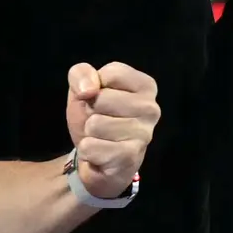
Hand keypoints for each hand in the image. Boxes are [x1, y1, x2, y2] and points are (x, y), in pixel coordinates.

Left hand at [62, 61, 157, 203]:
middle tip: (101, 120)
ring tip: (101, 137)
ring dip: (89, 132)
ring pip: (95, 124)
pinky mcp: (130, 157)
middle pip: (101, 99)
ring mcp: (144, 134)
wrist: (98, 158)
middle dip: (91, 111)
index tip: (101, 98)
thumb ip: (81, 74)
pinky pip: (91, 147)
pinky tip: (101, 153)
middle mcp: (151, 109)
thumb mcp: (83, 88)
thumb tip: (88, 90)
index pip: (112, 73)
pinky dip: (87, 150)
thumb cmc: (96, 116)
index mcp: (146, 86)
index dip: (95, 86)